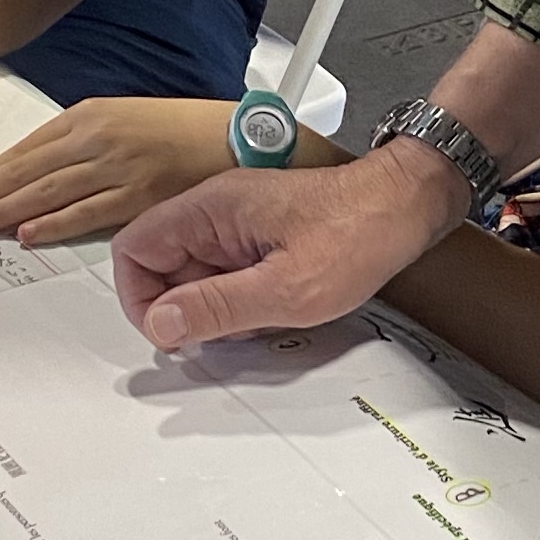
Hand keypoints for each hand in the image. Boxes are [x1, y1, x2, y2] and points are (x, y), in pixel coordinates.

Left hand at [0, 96, 260, 246]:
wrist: (236, 137)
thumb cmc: (185, 131)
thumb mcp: (126, 120)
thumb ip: (85, 142)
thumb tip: (46, 169)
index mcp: (92, 116)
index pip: (26, 148)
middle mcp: (98, 138)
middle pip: (27, 170)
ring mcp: (118, 166)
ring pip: (47, 191)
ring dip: (4, 210)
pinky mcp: (139, 194)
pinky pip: (87, 212)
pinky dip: (54, 222)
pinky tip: (27, 232)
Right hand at [112, 135, 466, 347]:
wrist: (405, 207)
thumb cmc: (357, 234)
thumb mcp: (286, 289)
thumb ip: (217, 307)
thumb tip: (162, 324)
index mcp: (209, 209)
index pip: (133, 250)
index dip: (140, 299)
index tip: (172, 332)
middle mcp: (215, 210)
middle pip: (160, 266)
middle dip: (184, 309)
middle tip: (224, 331)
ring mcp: (236, 223)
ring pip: (194, 275)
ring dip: (215, 308)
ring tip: (260, 316)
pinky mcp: (257, 236)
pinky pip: (225, 274)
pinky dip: (239, 300)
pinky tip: (274, 307)